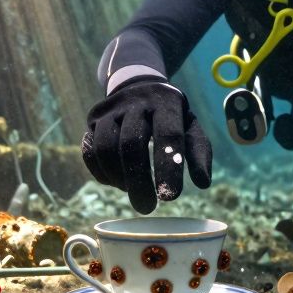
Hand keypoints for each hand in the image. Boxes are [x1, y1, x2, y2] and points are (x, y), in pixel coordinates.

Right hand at [82, 79, 212, 212]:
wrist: (139, 85)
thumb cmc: (171, 115)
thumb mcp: (190, 126)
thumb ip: (199, 152)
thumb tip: (203, 183)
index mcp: (166, 103)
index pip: (168, 135)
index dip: (168, 167)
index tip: (170, 198)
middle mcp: (136, 102)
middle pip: (131, 144)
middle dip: (138, 181)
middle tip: (146, 208)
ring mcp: (111, 109)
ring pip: (105, 148)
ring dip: (118, 177)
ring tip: (133, 191)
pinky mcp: (94, 119)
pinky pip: (89, 150)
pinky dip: (101, 172)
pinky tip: (115, 181)